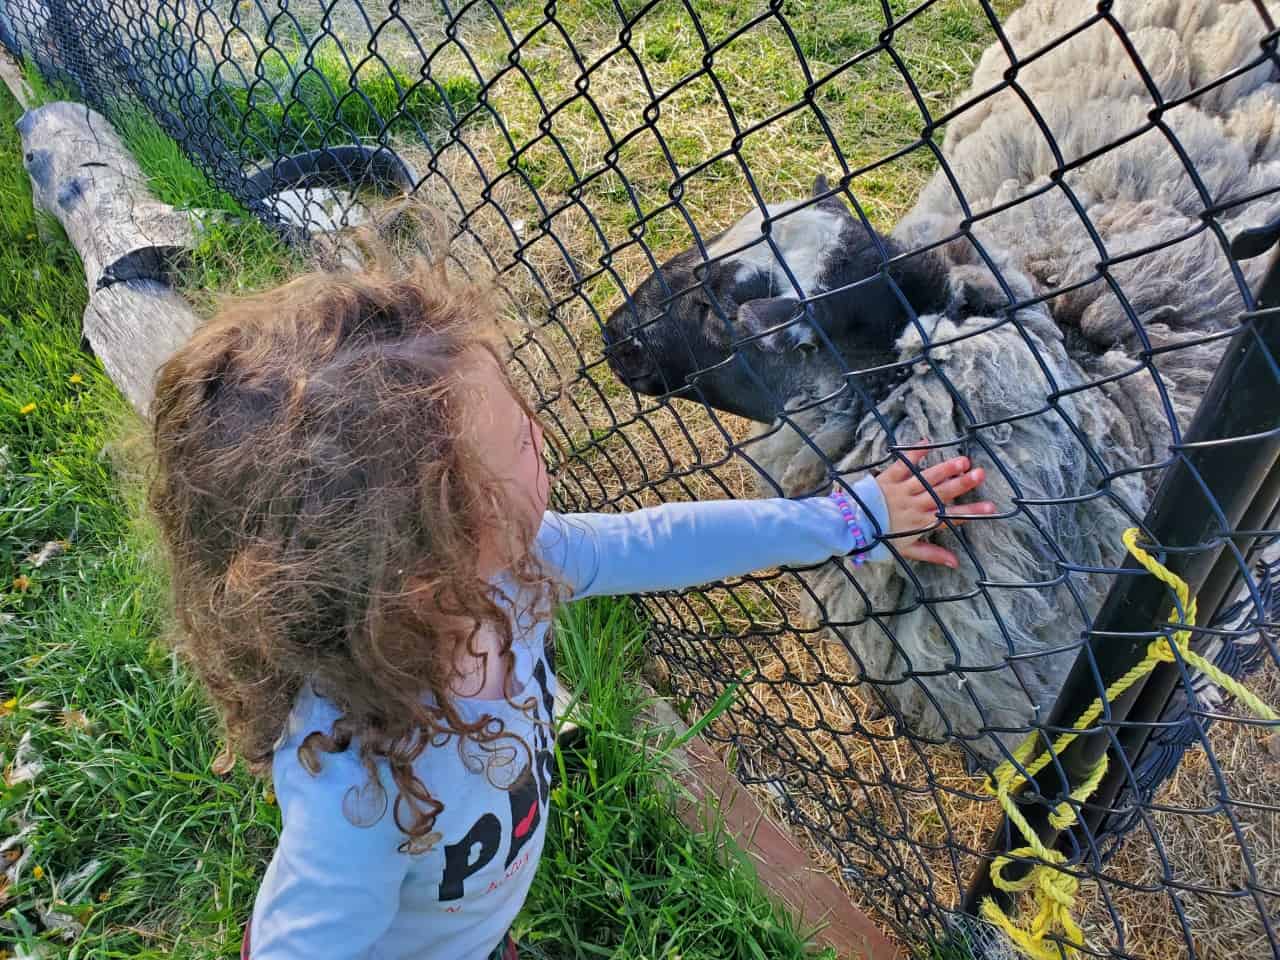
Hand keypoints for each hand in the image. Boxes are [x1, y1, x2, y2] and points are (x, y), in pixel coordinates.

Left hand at [874, 446, 996, 567]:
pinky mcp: (888, 478)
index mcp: (921, 522)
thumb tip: (956, 563)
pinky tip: (927, 441)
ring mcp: (901, 490)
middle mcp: (914, 505)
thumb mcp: (907, 550)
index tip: (991, 507)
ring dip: (945, 468)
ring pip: (927, 478)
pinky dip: (914, 453)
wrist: (850, 528)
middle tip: (980, 474)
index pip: (951, 517)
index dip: (971, 512)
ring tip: (962, 460)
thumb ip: (932, 554)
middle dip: (962, 483)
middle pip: (942, 493)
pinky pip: (903, 464)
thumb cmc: (879, 539)